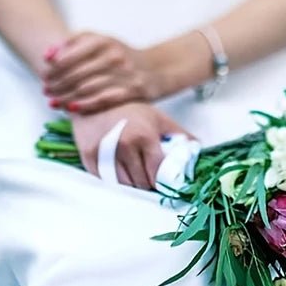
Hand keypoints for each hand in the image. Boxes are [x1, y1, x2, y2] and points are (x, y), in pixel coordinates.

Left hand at [42, 32, 165, 114]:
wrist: (156, 68)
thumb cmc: (119, 56)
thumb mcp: (100, 41)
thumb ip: (74, 42)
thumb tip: (47, 54)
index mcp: (104, 41)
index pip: (71, 55)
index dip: (53, 67)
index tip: (43, 75)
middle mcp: (114, 55)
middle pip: (76, 73)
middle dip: (57, 84)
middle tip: (45, 90)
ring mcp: (124, 73)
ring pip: (87, 88)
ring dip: (66, 97)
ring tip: (52, 102)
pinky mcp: (133, 90)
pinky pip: (104, 100)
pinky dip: (85, 105)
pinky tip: (71, 109)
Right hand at [70, 104, 192, 190]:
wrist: (94, 101)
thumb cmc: (129, 110)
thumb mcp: (158, 118)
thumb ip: (180, 134)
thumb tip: (196, 149)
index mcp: (145, 137)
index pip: (156, 172)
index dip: (160, 181)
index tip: (162, 182)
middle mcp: (124, 146)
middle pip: (140, 182)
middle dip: (146, 184)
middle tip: (148, 180)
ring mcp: (104, 153)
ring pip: (122, 184)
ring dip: (130, 185)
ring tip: (133, 178)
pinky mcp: (88, 158)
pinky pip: (104, 180)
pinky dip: (112, 180)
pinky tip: (117, 173)